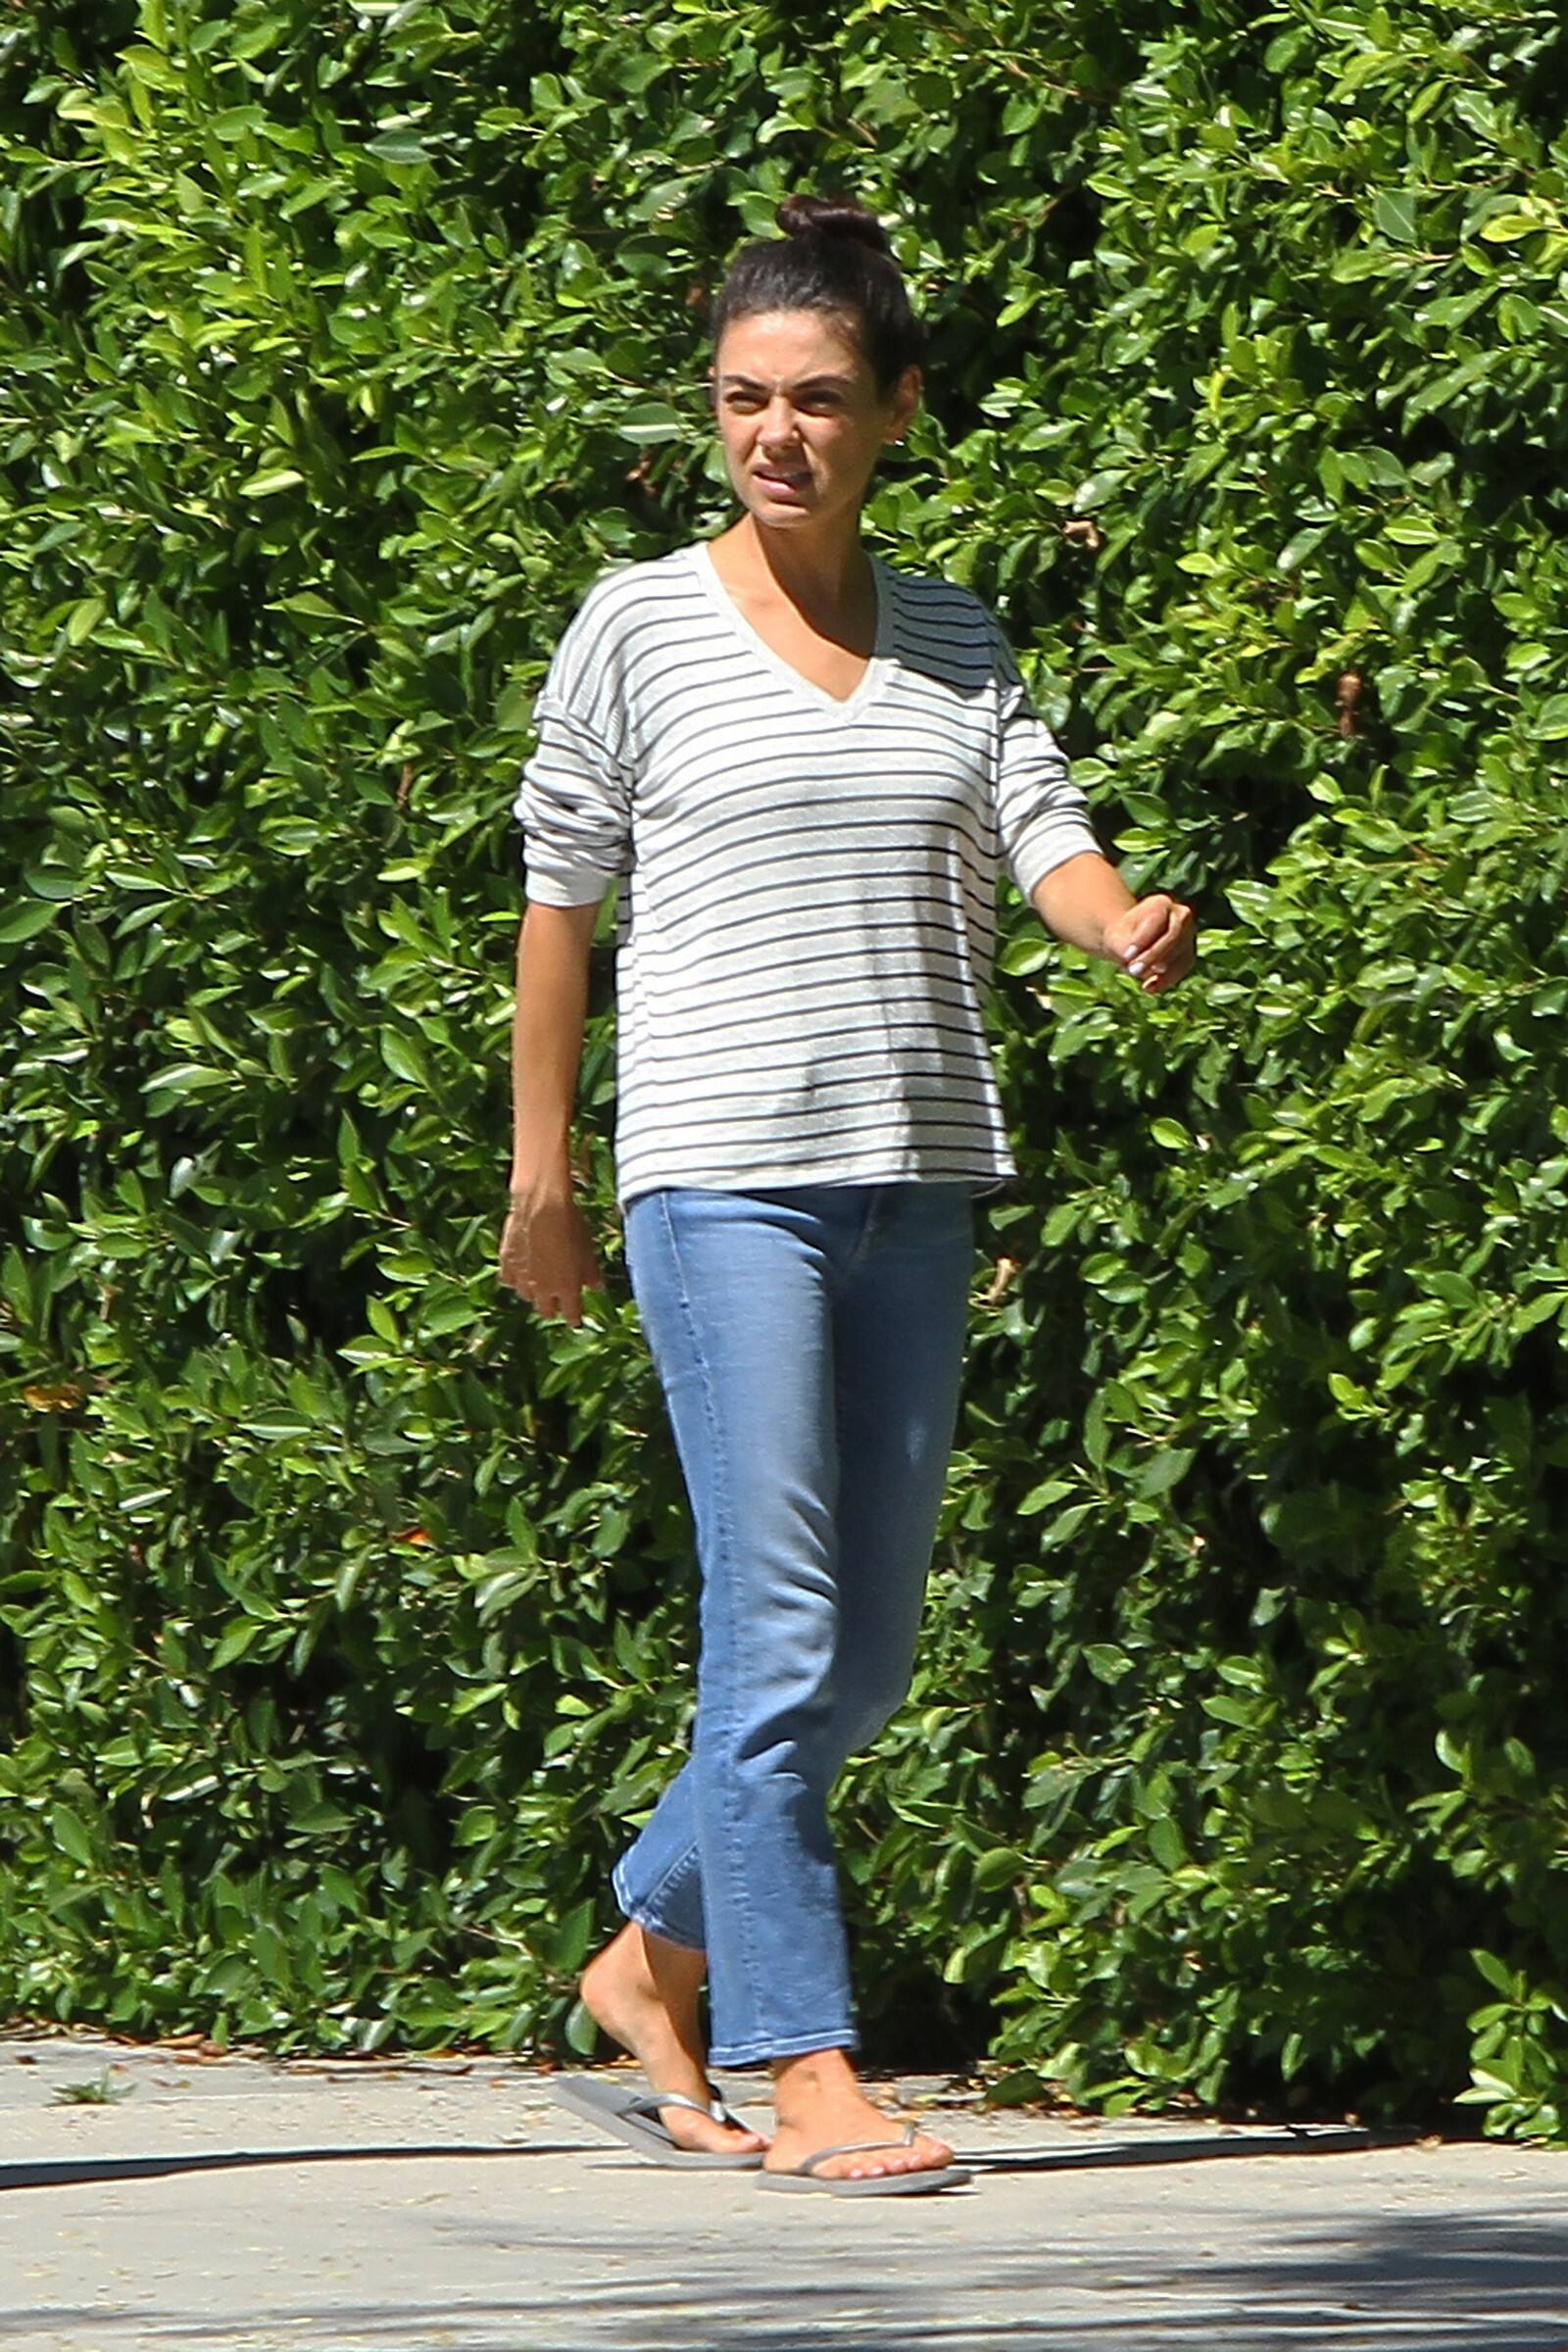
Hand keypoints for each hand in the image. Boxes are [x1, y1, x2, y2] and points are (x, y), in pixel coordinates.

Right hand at [498, 1192, 602, 1325]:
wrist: (541, 1208)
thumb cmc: (571, 1227)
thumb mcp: (588, 1250)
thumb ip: (591, 1273)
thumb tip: (598, 1288)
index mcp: (567, 1289)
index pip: (571, 1314)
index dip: (573, 1319)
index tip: (574, 1320)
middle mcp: (544, 1289)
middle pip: (545, 1311)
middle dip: (552, 1310)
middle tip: (557, 1303)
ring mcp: (523, 1279)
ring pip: (526, 1297)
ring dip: (534, 1294)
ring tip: (539, 1286)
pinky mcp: (507, 1265)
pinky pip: (509, 1281)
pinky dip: (515, 1280)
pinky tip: (520, 1273)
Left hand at [1102, 894, 1195, 994]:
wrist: (1131, 945)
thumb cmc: (1122, 937)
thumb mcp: (1116, 938)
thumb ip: (1122, 946)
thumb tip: (1131, 961)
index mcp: (1161, 903)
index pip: (1156, 919)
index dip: (1143, 938)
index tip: (1126, 955)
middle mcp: (1181, 916)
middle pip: (1173, 936)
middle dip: (1153, 955)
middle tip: (1133, 971)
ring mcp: (1188, 936)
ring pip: (1181, 953)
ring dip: (1162, 970)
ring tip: (1140, 980)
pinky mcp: (1188, 955)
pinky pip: (1182, 968)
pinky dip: (1167, 980)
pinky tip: (1149, 988)